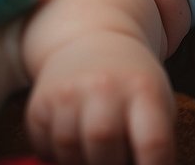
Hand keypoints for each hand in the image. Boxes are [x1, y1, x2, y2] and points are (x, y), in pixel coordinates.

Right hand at [26, 32, 176, 164]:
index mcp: (143, 89)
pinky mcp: (39, 104)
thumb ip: (155, 140)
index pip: (153, 140)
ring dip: (82, 164)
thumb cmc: (132, 83)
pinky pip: (43, 148)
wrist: (93, 42)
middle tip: (115, 161)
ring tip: (94, 154)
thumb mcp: (156, 100)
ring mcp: (67, 92)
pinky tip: (73, 144)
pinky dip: (57, 157)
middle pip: (103, 142)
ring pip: (69, 150)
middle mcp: (104, 86)